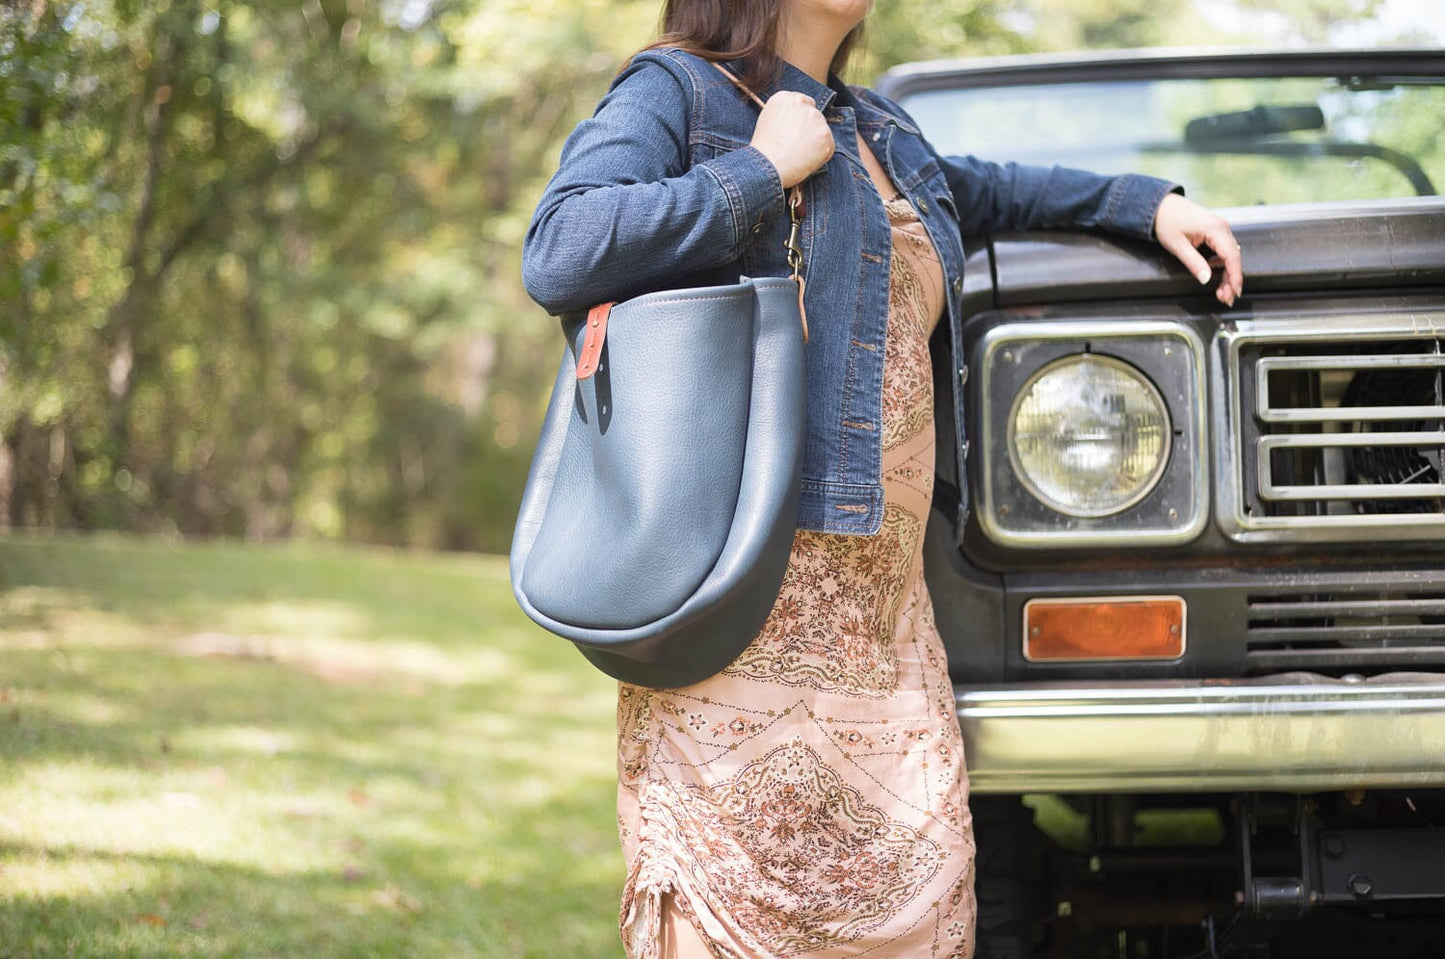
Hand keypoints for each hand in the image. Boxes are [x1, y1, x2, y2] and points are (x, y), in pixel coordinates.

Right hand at [750, 91, 833, 188]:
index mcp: (784, 97)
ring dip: (815, 141)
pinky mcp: (826, 135)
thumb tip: (795, 120)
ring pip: (821, 130)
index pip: (802, 103)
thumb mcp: (766, 122)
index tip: (795, 131)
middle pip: (813, 114)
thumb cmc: (763, 150)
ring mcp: (815, 117)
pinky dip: (821, 155)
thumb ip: (783, 114)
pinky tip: (806, 160)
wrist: (768, 166)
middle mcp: (801, 102)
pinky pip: (828, 146)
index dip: (799, 119)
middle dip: (809, 128)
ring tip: (799, 154)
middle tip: (797, 145)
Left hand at [1151, 192, 1243, 306]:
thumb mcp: (1178, 246)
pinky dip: (1221, 265)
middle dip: (1231, 280)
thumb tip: (1206, 279)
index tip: (1234, 291)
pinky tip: (1216, 276)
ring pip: (1229, 256)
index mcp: (1215, 228)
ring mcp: (1219, 229)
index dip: (1235, 276)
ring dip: (1227, 274)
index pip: (1231, 256)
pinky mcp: (1215, 232)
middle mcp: (1222, 227)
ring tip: (1221, 292)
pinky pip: (1223, 251)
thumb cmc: (1166, 221)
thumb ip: (1194, 263)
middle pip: (1233, 258)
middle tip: (1226, 299)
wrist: (1159, 206)